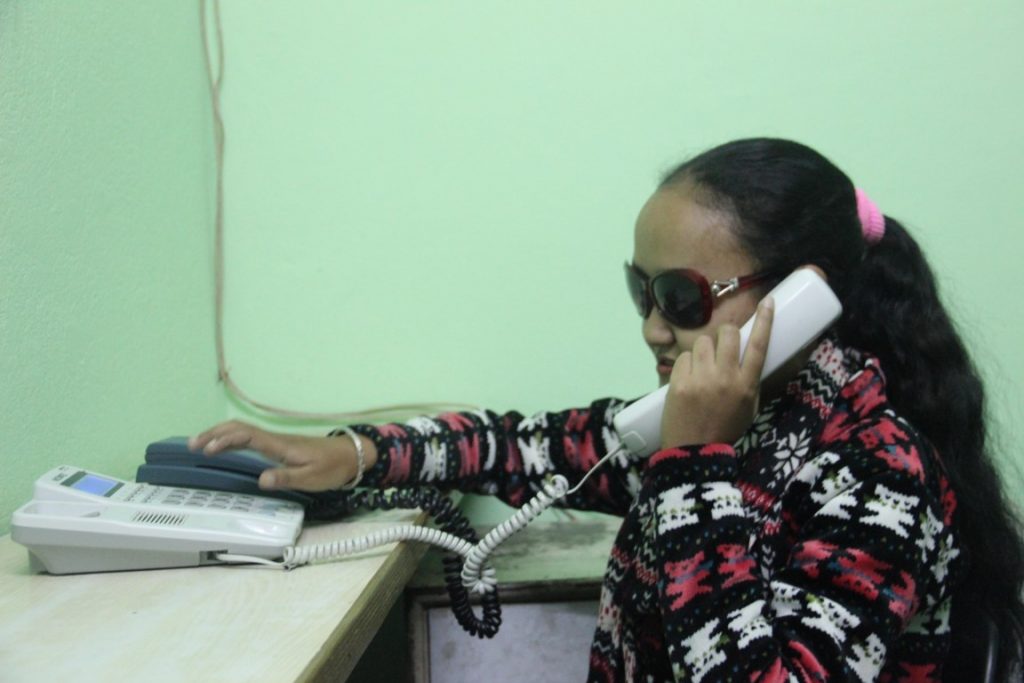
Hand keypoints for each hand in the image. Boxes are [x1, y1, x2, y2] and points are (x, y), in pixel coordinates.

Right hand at [188, 420, 376, 490]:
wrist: (351, 455)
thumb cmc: (332, 467)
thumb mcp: (312, 477)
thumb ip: (287, 477)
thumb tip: (261, 479)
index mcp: (280, 445)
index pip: (247, 436)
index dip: (225, 440)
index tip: (207, 448)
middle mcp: (275, 440)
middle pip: (240, 429)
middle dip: (215, 434)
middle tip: (192, 444)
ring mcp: (277, 441)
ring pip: (243, 431)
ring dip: (220, 435)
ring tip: (199, 444)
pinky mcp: (279, 446)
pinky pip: (250, 438)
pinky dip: (232, 439)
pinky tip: (224, 447)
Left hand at [660, 297, 773, 447]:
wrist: (694, 451)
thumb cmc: (725, 429)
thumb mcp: (749, 408)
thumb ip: (749, 381)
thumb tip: (748, 356)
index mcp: (747, 385)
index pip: (759, 346)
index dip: (765, 321)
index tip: (768, 302)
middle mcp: (726, 378)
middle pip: (727, 334)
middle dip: (724, 333)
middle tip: (721, 344)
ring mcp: (702, 379)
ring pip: (702, 341)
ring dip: (703, 349)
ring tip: (702, 366)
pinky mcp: (680, 382)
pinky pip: (683, 357)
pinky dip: (685, 363)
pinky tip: (687, 378)